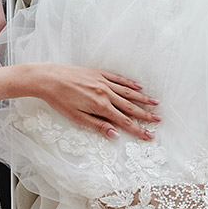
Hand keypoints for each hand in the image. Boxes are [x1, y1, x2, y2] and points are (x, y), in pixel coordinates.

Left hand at [32, 63, 159, 140]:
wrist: (48, 78)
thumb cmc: (60, 100)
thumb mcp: (77, 117)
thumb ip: (98, 126)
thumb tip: (115, 134)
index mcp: (101, 107)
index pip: (124, 121)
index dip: (138, 129)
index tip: (149, 135)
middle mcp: (106, 93)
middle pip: (130, 107)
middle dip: (145, 115)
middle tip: (158, 120)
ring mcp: (103, 82)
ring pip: (128, 92)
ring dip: (142, 99)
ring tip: (155, 103)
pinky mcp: (98, 73)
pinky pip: (118, 78)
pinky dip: (129, 83)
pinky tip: (138, 86)